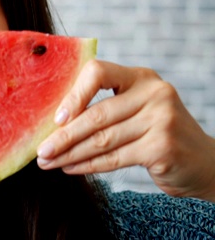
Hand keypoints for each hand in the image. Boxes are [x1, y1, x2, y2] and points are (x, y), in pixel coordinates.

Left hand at [36, 60, 214, 201]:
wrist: (202, 162)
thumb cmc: (155, 133)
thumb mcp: (135, 108)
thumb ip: (104, 106)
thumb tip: (52, 120)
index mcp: (140, 76)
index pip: (98, 71)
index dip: (73, 94)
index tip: (55, 117)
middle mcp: (154, 93)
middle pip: (96, 114)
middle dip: (63, 135)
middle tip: (40, 151)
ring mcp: (161, 120)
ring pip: (102, 139)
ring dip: (70, 153)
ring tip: (48, 162)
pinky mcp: (162, 147)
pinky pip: (114, 158)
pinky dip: (88, 166)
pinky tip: (70, 168)